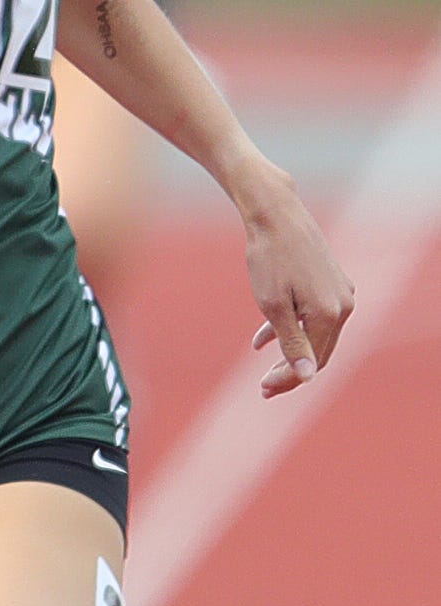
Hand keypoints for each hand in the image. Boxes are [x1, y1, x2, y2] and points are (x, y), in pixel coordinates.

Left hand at [243, 178, 354, 396]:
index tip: (264, 390)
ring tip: (264, 368)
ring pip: (316, 334)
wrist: (276, 215)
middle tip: (263, 387)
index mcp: (330, 314)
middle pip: (319, 350)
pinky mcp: (331, 281)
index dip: (289, 379)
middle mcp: (343, 304)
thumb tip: (308, 376)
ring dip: (291, 352)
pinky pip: (314, 315)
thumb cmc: (269, 259)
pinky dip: (291, 328)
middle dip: (290, 370)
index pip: (314, 361)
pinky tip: (262, 340)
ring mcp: (340, 291)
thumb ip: (293, 343)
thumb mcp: (274, 307)